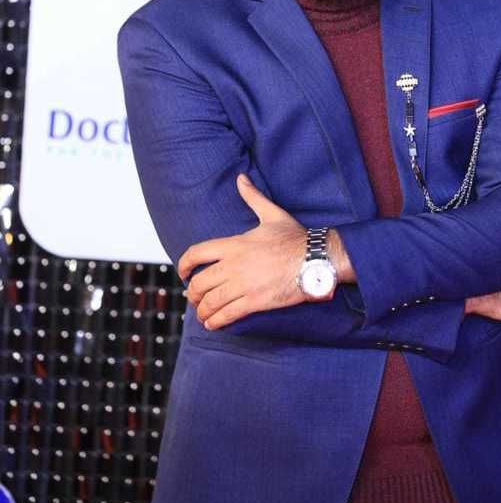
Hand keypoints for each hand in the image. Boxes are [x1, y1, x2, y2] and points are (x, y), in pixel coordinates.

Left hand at [180, 174, 309, 329]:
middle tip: (194, 297)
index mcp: (235, 244)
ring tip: (202, 313)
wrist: (315, 260)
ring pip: (211, 301)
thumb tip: (241, 178)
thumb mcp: (272, 214)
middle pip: (200, 283)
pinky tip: (212, 324)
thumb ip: (252, 197)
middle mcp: (234, 265)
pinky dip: (216, 321)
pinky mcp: (255, 302)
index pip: (197, 253)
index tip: (183, 272)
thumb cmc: (295, 238)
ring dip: (202, 310)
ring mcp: (244, 285)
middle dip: (193, 293)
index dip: (184, 264)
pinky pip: (228, 314)